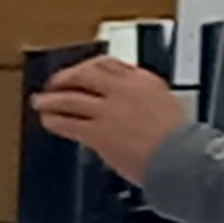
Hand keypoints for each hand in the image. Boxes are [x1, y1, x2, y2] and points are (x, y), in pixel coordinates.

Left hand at [32, 55, 190, 180]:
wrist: (182, 158)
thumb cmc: (180, 140)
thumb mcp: (166, 106)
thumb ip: (142, 100)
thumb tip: (122, 105)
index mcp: (143, 81)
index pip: (108, 63)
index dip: (88, 67)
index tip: (81, 71)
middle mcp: (123, 90)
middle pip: (84, 74)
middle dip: (65, 78)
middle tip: (55, 83)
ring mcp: (108, 111)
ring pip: (69, 98)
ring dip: (51, 100)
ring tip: (42, 102)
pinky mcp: (97, 132)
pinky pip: (67, 123)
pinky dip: (54, 120)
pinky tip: (49, 122)